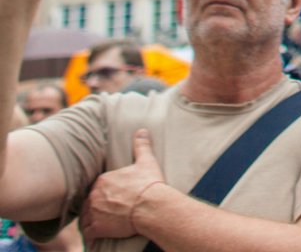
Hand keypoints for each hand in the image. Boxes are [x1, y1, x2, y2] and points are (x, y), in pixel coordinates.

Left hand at [79, 129, 166, 244]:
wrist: (152, 206)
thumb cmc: (149, 184)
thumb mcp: (147, 162)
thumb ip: (141, 146)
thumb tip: (142, 130)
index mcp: (103, 180)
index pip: (98, 187)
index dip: (105, 193)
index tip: (113, 198)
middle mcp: (94, 195)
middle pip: (90, 202)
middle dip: (97, 206)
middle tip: (109, 211)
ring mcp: (94, 212)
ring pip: (86, 217)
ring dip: (92, 220)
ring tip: (104, 222)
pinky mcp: (96, 228)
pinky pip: (87, 232)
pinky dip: (91, 233)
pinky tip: (98, 233)